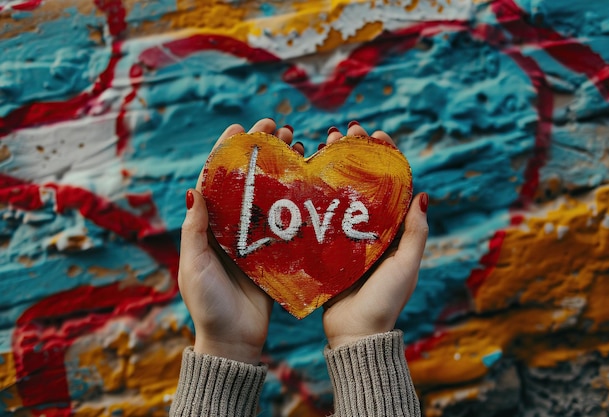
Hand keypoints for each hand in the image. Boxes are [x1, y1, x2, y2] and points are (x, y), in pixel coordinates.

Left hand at [178, 118, 299, 363]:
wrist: (234, 340)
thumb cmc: (208, 304)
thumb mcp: (195, 265)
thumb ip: (196, 229)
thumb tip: (193, 188)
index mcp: (208, 227)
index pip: (215, 180)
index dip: (226, 153)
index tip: (239, 129)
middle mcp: (232, 227)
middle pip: (245, 180)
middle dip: (259, 152)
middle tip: (276, 127)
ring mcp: (255, 239)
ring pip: (268, 194)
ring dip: (281, 168)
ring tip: (297, 143)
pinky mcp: (274, 253)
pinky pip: (285, 220)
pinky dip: (295, 198)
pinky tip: (309, 180)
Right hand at [321, 122, 428, 348]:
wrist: (355, 334)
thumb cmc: (385, 301)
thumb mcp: (404, 266)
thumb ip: (414, 234)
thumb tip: (424, 194)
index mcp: (393, 230)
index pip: (392, 184)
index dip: (385, 156)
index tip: (375, 134)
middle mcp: (370, 228)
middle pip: (363, 182)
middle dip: (355, 154)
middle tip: (342, 133)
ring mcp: (346, 237)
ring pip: (340, 193)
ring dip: (332, 167)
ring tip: (321, 143)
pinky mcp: (326, 247)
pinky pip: (321, 215)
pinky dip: (315, 193)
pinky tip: (304, 176)